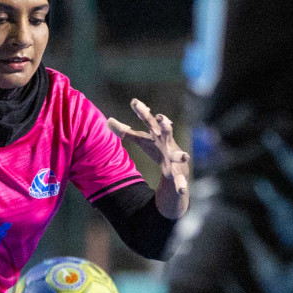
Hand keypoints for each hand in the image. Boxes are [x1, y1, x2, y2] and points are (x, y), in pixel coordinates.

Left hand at [107, 99, 188, 218]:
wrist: (176, 165)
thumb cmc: (157, 148)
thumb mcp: (142, 140)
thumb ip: (126, 131)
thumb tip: (107, 121)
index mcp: (158, 135)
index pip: (149, 121)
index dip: (142, 111)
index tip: (134, 101)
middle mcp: (168, 143)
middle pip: (167, 132)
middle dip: (165, 125)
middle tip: (161, 118)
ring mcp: (175, 157)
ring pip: (178, 156)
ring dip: (181, 155)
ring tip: (185, 156)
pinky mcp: (178, 173)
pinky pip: (180, 180)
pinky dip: (181, 185)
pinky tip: (182, 191)